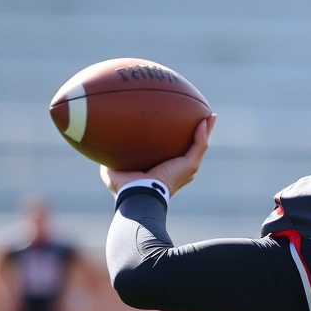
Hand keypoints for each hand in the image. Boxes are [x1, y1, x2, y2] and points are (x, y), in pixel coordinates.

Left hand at [101, 114, 215, 195]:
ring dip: (206, 130)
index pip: (173, 154)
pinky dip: (204, 131)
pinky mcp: (190, 165)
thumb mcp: (113, 170)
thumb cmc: (125, 187)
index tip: (176, 128)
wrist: (138, 194)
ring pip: (200, 145)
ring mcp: (187, 168)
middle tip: (199, 119)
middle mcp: (179, 169)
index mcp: (164, 170)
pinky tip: (206, 118)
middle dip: (197, 134)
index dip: (176, 142)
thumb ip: (111, 157)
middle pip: (191, 148)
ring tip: (209, 115)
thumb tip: (101, 145)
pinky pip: (200, 144)